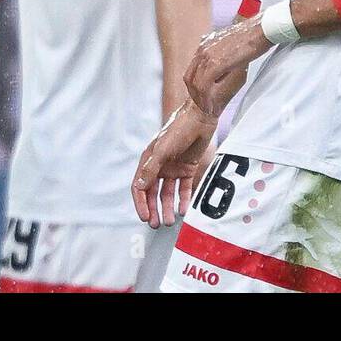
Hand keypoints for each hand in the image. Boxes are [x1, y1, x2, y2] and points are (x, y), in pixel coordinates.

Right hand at [132, 101, 217, 228]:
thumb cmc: (179, 129)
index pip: (140, 187)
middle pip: (153, 193)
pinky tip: (184, 210)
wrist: (201, 116)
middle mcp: (159, 166)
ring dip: (167, 207)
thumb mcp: (163, 150)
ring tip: (170, 221)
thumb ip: (151, 169)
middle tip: (156, 224)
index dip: (140, 203)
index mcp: (148, 161)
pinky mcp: (188, 168)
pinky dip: (183, 199)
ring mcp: (173, 168)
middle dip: (153, 209)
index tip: (145, 217)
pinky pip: (184, 188)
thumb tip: (139, 188)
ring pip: (167, 193)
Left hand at [184, 18, 270, 116]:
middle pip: (190, 77)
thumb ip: (222, 50)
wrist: (259, 31)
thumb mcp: (231, 42)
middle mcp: (203, 50)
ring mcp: (208, 56)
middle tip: (202, 105)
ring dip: (201, 98)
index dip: (194, 84)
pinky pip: (205, 84)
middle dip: (195, 94)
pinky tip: (213, 105)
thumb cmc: (251, 36)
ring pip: (196, 83)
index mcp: (205, 45)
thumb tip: (223, 58)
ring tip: (208, 109)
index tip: (200, 95)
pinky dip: (207, 96)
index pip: (192, 69)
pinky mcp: (216, 63)